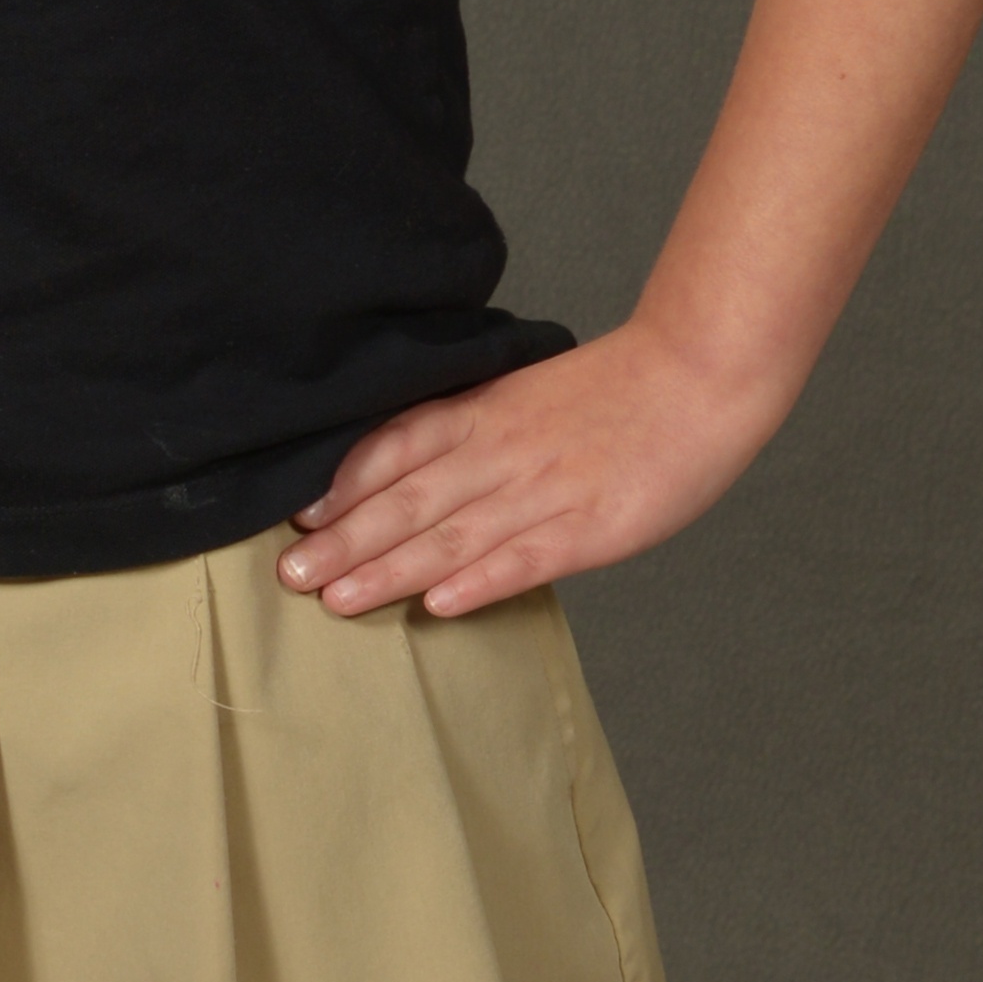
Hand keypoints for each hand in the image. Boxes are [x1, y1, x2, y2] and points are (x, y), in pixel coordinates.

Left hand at [276, 321, 790, 617]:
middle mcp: (501, 450)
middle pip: (408, 498)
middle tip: (287, 574)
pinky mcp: (590, 526)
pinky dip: (480, 582)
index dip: (342, 484)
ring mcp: (544, 490)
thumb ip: (471, 426)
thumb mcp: (524, 393)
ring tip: (335, 600)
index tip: (294, 516)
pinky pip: (525, 558)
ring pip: (452, 535)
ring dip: (389, 570)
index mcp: (484, 412)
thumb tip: (411, 465)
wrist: (695, 374)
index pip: (395, 447)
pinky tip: (439, 607)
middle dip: (344, 539)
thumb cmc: (612, 390)